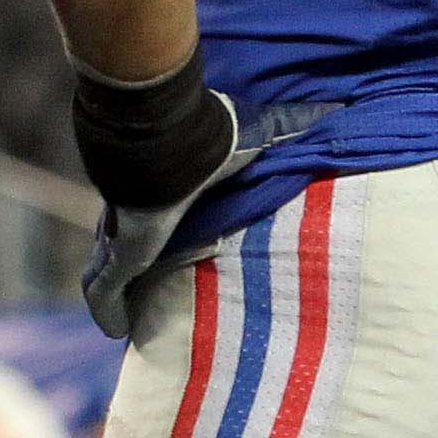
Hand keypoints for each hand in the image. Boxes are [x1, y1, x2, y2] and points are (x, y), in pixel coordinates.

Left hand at [80, 87, 335, 339]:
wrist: (174, 141)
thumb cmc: (214, 139)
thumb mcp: (264, 136)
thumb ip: (295, 126)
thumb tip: (337, 107)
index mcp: (170, 191)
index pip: (163, 215)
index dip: (166, 232)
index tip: (178, 250)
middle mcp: (143, 213)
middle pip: (131, 244)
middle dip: (135, 267)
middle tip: (153, 294)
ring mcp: (123, 236)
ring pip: (109, 270)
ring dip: (117, 293)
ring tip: (133, 319)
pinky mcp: (117, 255)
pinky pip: (101, 290)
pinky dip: (106, 310)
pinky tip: (114, 330)